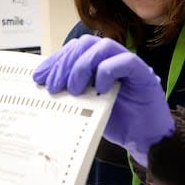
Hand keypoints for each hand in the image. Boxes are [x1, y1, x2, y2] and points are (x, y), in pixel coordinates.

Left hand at [33, 35, 174, 165]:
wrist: (144, 140)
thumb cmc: (118, 122)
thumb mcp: (87, 106)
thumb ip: (72, 92)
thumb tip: (45, 87)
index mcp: (98, 64)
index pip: (74, 49)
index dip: (55, 60)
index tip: (39, 77)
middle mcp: (113, 59)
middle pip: (85, 44)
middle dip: (65, 63)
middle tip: (53, 86)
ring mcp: (129, 65)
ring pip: (103, 46)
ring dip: (82, 65)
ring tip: (73, 89)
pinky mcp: (143, 75)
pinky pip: (125, 61)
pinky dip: (108, 71)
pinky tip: (99, 88)